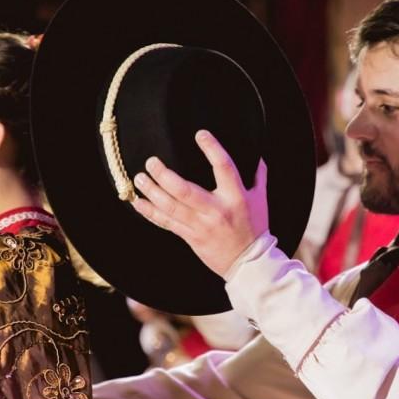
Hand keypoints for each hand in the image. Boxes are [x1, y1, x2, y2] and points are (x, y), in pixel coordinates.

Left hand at [131, 130, 268, 276]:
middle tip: (151, 162)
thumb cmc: (254, 228)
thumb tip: (256, 154)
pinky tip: (137, 202)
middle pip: (185, 191)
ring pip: (170, 207)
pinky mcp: (190, 236)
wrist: (249, 263)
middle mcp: (215, 210)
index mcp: (235, 197)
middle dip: (165, 175)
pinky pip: (166, 223)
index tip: (200, 134)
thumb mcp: (260, 200)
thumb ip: (257, 175)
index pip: (223, 168)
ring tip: (140, 178)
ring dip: (152, 192)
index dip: (212, 149)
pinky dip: (150, 212)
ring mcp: (200, 225)